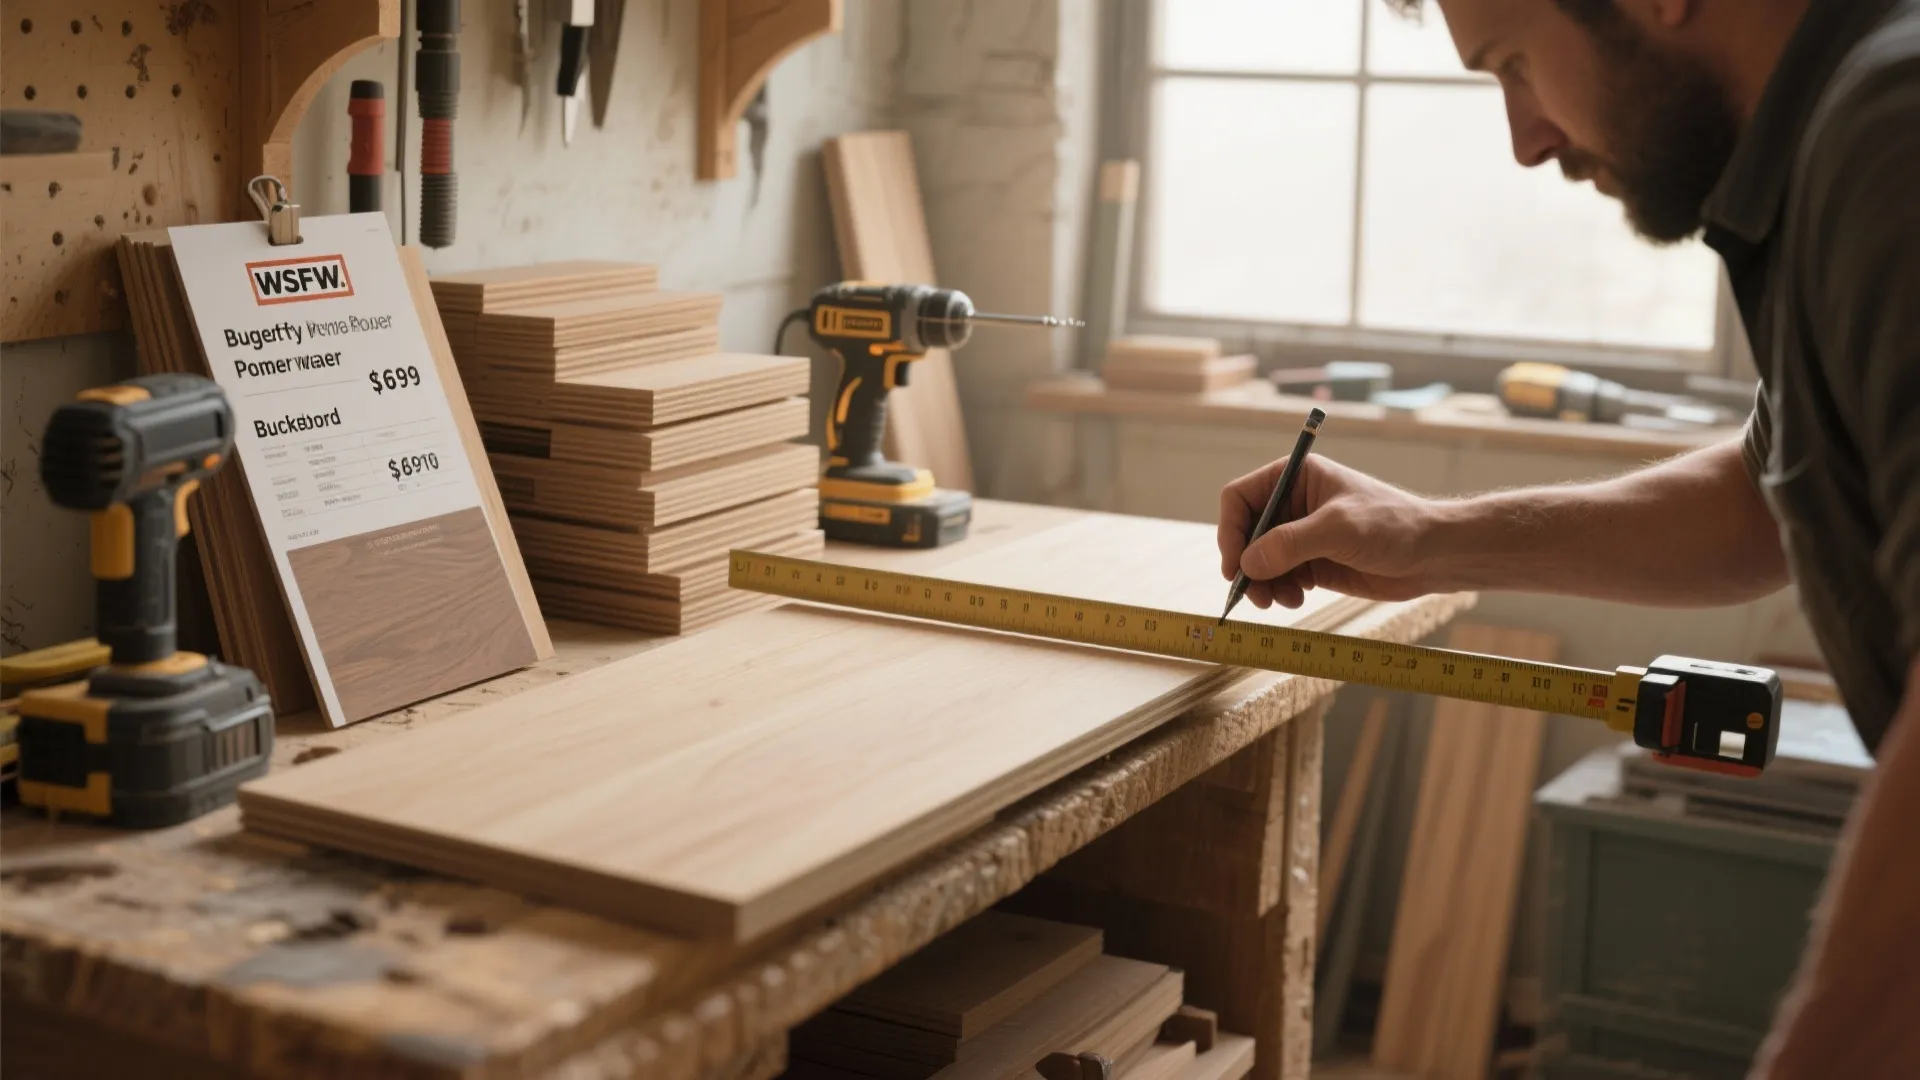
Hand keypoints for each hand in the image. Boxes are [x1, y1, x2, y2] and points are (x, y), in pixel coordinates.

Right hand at [1217, 454, 1445, 608]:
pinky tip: (1296, 599)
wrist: (1433, 555)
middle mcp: (1292, 505)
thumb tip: (1247, 564)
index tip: (1235, 564)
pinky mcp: (1311, 563)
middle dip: (1246, 565)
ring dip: (1262, 584)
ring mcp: (1300, 536)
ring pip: (1257, 561)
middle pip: (1244, 534)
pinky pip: (1277, 578)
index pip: (1240, 498)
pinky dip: (1278, 591)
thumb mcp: (1338, 528)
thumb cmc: (1393, 525)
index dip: (1231, 530)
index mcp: (1295, 478)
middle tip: (1255, 594)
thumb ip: (1291, 544)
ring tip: (1281, 600)